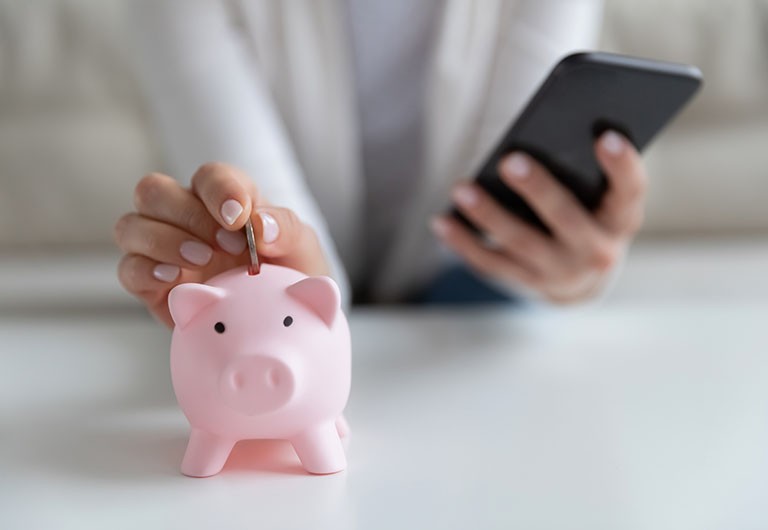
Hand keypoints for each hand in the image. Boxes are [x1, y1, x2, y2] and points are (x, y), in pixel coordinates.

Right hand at [114, 162, 329, 326]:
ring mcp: (163, 250)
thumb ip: (287, 229)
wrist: (281, 325)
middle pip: (153, 190)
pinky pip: (128, 268)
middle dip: (187, 214)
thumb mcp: (303, 250)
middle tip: (226, 245)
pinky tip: (176, 279)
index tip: (238, 217)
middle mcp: (187, 218)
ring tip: (203, 261)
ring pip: (131, 225)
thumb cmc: (291, 277)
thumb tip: (260, 224)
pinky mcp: (152, 286)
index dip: (219, 190)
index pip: (209, 176)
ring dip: (164, 240)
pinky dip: (146, 270)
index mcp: (225, 200)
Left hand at [431, 130, 645, 302]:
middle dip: (539, 190)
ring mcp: (560, 272)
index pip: (630, 190)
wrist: (583, 279)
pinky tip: (441, 221)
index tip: (606, 135)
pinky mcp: (528, 282)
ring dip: (489, 216)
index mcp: (622, 218)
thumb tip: (542, 131)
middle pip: (565, 218)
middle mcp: (596, 251)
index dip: (621, 165)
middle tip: (510, 160)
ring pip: (521, 243)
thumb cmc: (588, 214)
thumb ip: (583, 168)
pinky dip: (464, 243)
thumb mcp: (599, 196)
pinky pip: (491, 263)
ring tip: (461, 188)